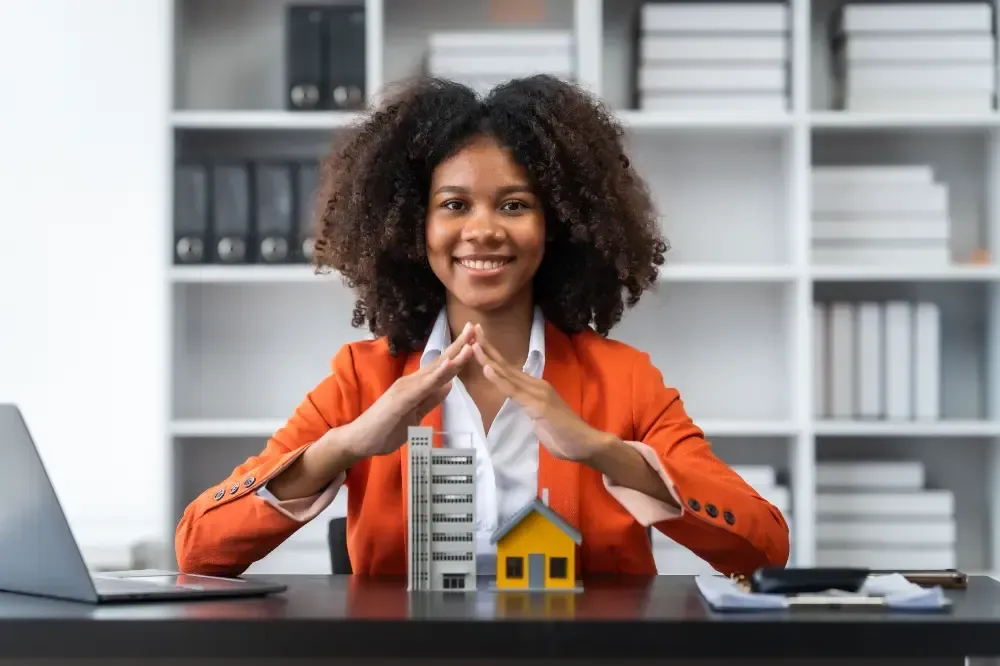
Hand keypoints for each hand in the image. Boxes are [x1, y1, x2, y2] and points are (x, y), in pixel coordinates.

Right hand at [342, 322, 475, 458]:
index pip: (443, 368)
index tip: (475, 339)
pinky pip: (424, 386)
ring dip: (453, 356)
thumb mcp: (415, 415)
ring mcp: (406, 388)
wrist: (359, 440)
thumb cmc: (385, 429)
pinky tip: (449, 363)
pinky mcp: (402, 399)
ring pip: (435, 371)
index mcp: (417, 386)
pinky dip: (438, 374)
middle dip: (460, 345)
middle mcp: (412, 382)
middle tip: (475, 327)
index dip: (459, 354)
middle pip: (441, 362)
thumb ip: (430, 400)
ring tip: (469, 341)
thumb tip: (448, 385)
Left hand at [471, 325, 611, 462]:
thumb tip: (519, 402)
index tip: (477, 340)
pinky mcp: (537, 405)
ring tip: (473, 344)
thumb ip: (528, 406)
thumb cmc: (563, 434)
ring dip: (488, 359)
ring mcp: (537, 393)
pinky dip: (499, 379)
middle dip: (487, 347)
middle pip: (505, 365)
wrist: (584, 443)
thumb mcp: (539, 417)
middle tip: (471, 329)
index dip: (492, 354)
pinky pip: (513, 391)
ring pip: (507, 374)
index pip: (508, 369)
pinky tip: (487, 369)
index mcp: (534, 387)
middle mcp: (535, 385)